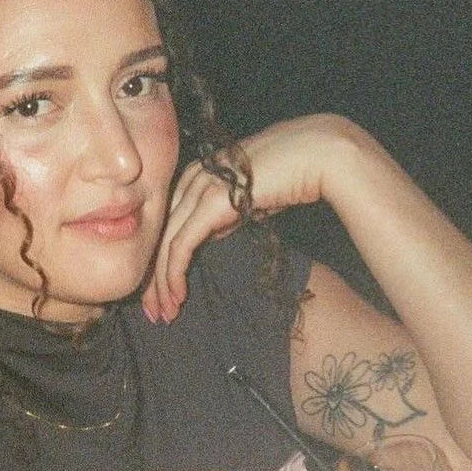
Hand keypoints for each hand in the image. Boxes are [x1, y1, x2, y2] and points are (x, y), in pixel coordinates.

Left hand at [144, 114, 370, 322]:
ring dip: (162, 284)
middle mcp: (191, 178)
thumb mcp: (248, 200)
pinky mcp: (210, 203)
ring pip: (165, 244)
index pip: (167, 224)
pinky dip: (174, 274)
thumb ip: (225, 215)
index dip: (160, 261)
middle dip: (153, 278)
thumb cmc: (291, 176)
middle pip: (159, 234)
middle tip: (153, 312)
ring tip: (163, 313)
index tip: (160, 294)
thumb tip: (209, 234)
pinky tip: (177, 298)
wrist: (318, 156)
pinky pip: (181, 245)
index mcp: (197, 174)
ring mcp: (198, 187)